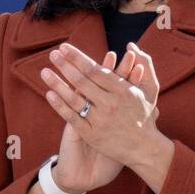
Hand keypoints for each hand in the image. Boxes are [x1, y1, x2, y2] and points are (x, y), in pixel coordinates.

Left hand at [40, 41, 162, 172]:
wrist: (143, 148)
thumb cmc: (145, 115)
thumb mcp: (150, 89)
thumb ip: (145, 64)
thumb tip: (131, 45)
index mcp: (122, 90)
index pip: (95, 69)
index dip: (77, 57)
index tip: (65, 47)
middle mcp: (110, 103)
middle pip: (82, 81)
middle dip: (65, 65)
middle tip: (52, 53)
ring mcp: (100, 120)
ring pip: (74, 99)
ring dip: (57, 83)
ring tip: (44, 71)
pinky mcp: (92, 135)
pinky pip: (72, 118)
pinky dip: (60, 106)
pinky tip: (49, 94)